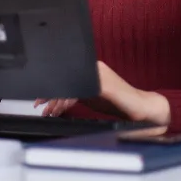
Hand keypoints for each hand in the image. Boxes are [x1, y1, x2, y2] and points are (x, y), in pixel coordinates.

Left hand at [34, 62, 170, 125]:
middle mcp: (95, 68)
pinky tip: (61, 110)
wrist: (141, 107)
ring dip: (57, 100)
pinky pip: (80, 91)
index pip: (69, 75)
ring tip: (50, 112)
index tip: (41, 98)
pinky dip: (67, 102)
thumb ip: (78, 92)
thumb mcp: (93, 96)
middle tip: (40, 105)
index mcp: (92, 68)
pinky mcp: (104, 86)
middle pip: (68, 77)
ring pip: (72, 84)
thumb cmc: (117, 102)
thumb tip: (58, 98)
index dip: (53, 87)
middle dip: (51, 93)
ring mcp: (100, 75)